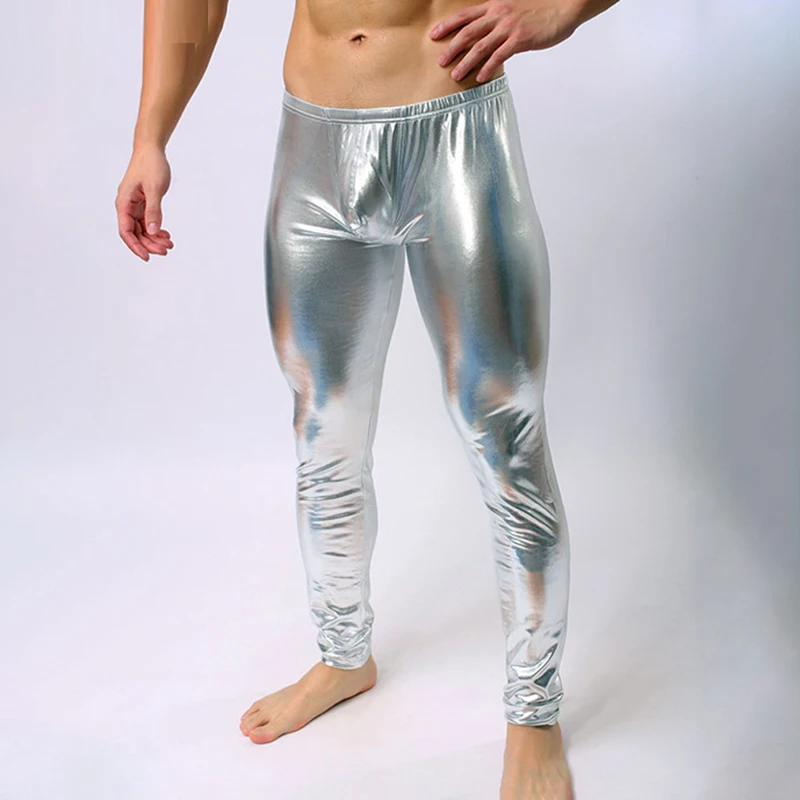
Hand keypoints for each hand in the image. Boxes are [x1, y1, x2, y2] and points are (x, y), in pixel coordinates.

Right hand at [115, 144, 173, 261]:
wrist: (151, 149)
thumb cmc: (151, 165)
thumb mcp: (154, 188)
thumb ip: (154, 211)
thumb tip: (153, 231)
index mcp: (124, 203)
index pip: (126, 231)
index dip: (135, 246)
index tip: (147, 257)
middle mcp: (126, 206)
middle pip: (135, 233)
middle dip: (149, 244)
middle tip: (167, 250)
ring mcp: (134, 206)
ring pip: (142, 229)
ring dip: (154, 239)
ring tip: (169, 244)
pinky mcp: (142, 203)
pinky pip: (147, 222)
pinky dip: (156, 230)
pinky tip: (166, 234)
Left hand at [430, 0, 581, 82]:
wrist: (564, 6)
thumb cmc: (541, 8)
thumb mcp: (514, 8)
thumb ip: (498, 19)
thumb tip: (487, 34)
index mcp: (495, 5)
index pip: (465, 15)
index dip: (448, 25)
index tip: (434, 35)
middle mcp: (498, 15)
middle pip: (468, 33)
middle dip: (452, 48)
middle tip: (441, 62)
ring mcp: (509, 27)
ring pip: (480, 46)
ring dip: (466, 62)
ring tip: (456, 75)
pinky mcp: (520, 39)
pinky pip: (499, 56)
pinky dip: (487, 67)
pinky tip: (479, 77)